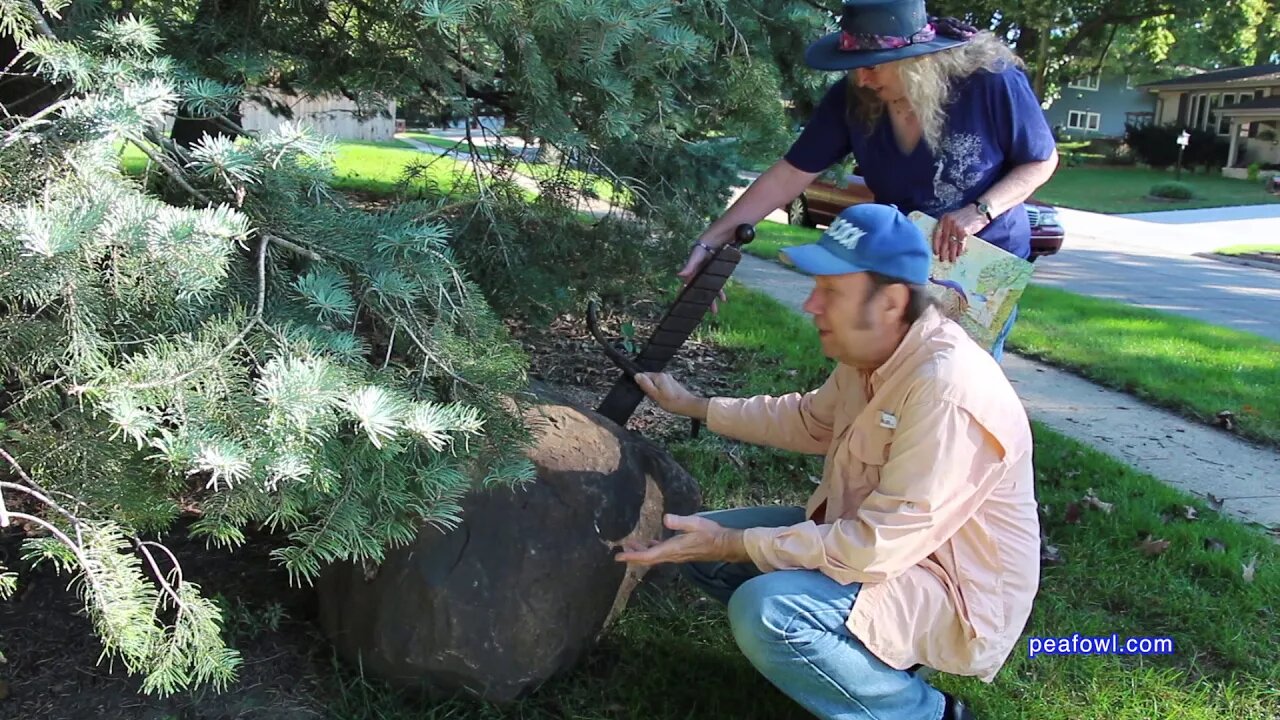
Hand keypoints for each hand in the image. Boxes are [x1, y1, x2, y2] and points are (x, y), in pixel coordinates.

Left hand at [615, 514, 748, 565]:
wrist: (724, 545)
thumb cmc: (711, 533)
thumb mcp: (695, 523)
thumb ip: (680, 521)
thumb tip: (665, 519)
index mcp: (672, 549)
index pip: (648, 556)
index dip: (632, 556)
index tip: (619, 556)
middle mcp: (672, 555)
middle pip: (648, 559)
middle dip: (633, 556)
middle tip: (620, 552)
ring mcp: (676, 555)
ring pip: (655, 556)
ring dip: (642, 552)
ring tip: (631, 545)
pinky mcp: (680, 552)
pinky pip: (662, 553)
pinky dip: (652, 550)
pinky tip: (650, 543)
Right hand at [634, 372, 707, 418]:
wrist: (688, 405)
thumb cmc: (672, 402)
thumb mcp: (655, 395)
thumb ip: (646, 385)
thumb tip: (636, 375)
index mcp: (659, 376)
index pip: (644, 376)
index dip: (642, 385)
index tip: (647, 393)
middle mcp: (664, 375)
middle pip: (650, 380)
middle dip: (650, 389)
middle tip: (654, 398)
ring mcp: (669, 379)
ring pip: (656, 384)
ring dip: (655, 391)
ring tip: (660, 399)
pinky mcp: (672, 384)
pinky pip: (662, 386)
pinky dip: (661, 392)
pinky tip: (665, 399)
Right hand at [678, 242, 726, 313]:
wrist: (717, 237)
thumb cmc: (703, 245)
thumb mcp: (696, 256)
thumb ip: (689, 266)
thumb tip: (679, 275)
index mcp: (692, 272)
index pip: (687, 286)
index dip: (686, 295)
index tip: (684, 306)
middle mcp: (699, 274)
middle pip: (700, 290)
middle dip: (702, 301)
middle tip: (704, 312)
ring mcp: (708, 274)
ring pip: (709, 289)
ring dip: (712, 299)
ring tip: (714, 311)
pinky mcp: (717, 272)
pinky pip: (718, 284)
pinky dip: (720, 292)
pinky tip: (723, 299)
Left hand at [931, 205, 987, 262]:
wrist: (979, 210)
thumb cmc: (966, 216)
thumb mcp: (953, 218)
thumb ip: (947, 228)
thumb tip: (943, 244)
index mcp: (944, 219)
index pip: (937, 234)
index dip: (936, 244)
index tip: (936, 252)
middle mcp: (948, 222)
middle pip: (944, 240)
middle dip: (943, 251)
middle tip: (942, 259)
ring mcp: (956, 226)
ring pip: (952, 243)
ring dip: (952, 253)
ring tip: (951, 259)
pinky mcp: (964, 231)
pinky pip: (960, 243)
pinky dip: (960, 250)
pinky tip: (959, 254)